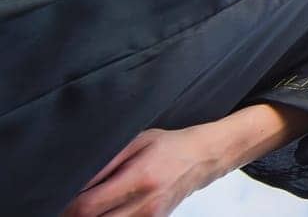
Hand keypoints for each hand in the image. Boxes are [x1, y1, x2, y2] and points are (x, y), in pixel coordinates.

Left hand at [62, 126, 225, 216]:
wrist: (204, 157)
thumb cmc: (170, 146)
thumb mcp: (137, 142)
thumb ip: (106, 161)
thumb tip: (77, 181)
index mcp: (139, 178)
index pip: (90, 205)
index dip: (68, 208)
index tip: (59, 201)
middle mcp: (146, 203)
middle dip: (77, 216)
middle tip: (71, 205)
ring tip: (92, 205)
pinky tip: (108, 209)